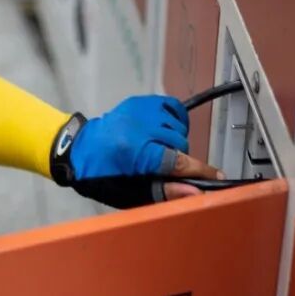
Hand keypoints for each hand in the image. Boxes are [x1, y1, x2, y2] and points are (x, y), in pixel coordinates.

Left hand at [63, 95, 221, 207]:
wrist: (76, 150)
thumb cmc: (100, 177)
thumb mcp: (129, 193)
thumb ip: (163, 192)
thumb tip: (195, 191)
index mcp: (136, 153)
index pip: (178, 162)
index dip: (201, 171)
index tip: (218, 177)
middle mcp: (140, 127)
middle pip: (181, 145)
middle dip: (178, 159)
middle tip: (161, 168)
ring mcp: (141, 111)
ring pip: (178, 128)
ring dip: (174, 141)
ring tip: (157, 150)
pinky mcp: (141, 101)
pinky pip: (173, 109)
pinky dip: (173, 122)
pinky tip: (162, 132)